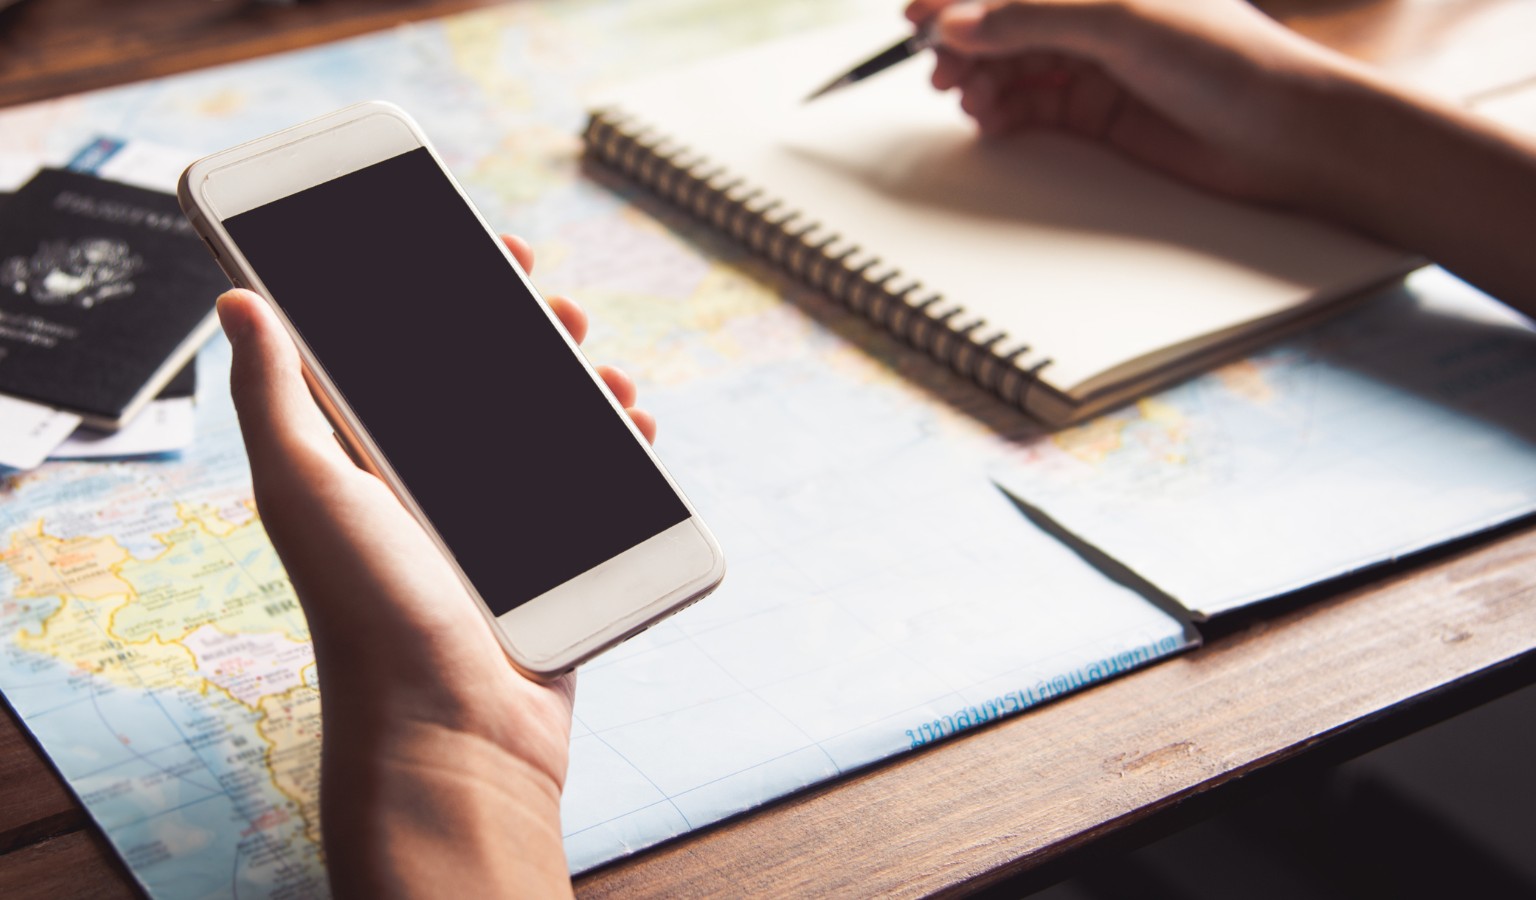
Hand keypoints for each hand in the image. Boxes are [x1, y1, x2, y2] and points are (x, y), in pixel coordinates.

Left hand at [217, 235, 645, 896]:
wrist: (454, 732)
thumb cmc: (370, 612)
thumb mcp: (307, 488)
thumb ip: (275, 393)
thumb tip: (236, 297)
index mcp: (362, 456)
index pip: (396, 349)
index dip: (431, 288)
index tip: (474, 241)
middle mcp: (423, 480)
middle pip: (480, 376)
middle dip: (522, 325)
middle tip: (551, 297)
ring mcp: (491, 518)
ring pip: (543, 421)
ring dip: (578, 380)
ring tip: (604, 366)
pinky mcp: (546, 554)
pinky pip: (589, 481)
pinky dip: (616, 445)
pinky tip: (632, 425)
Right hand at [906, 0, 1535, 313]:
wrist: (1288, 135)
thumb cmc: (1232, 61)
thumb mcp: (1122, 22)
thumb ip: (1034, 19)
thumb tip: (960, 22)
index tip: (919, 17)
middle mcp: (1096, 16)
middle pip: (1004, 21)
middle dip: (964, 40)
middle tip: (939, 65)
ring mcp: (1095, 64)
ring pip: (1011, 66)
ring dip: (980, 79)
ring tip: (968, 96)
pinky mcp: (1097, 114)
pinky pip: (1030, 108)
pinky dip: (1003, 112)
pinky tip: (992, 118)